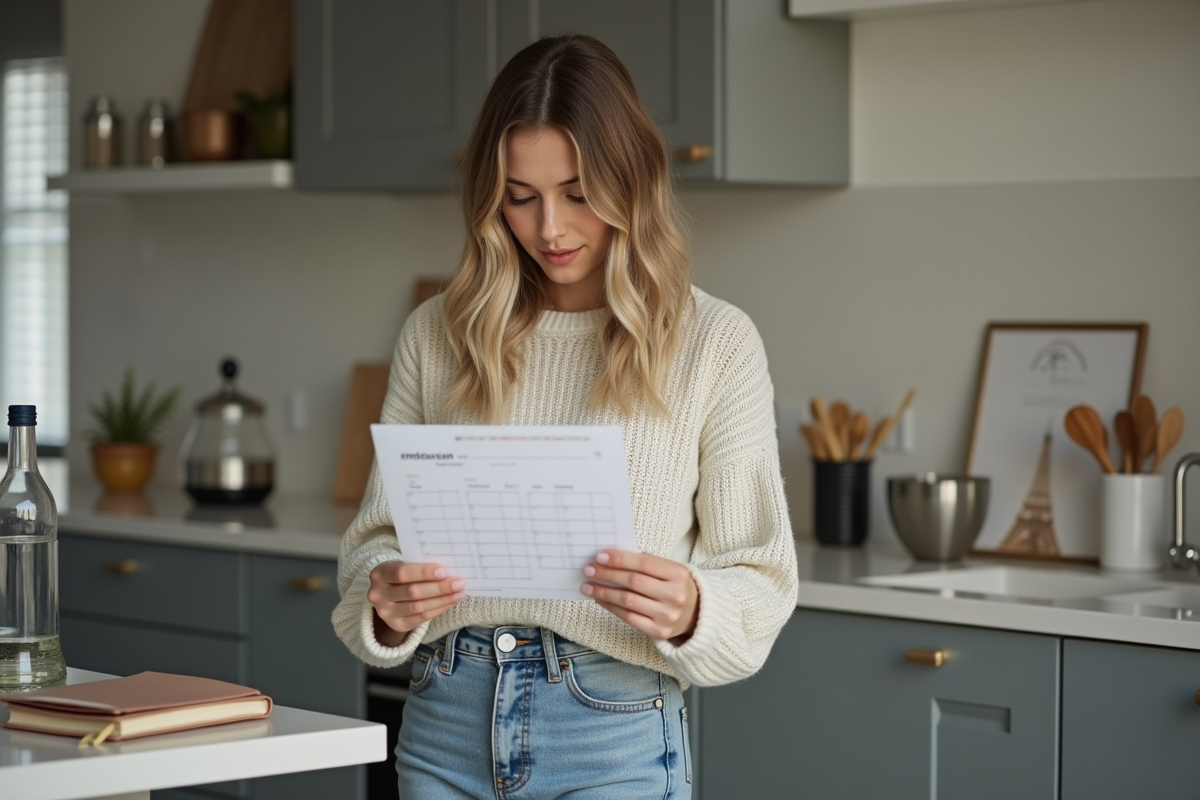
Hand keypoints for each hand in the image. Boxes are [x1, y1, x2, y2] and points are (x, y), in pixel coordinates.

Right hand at [367, 561, 465, 645]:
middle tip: (458, 584)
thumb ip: (419, 567)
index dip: (423, 572)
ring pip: (418, 607)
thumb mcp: (403, 566)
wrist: (387, 595)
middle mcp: (378, 595)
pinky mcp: (396, 625)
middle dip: (438, 588)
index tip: (444, 571)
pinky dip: (438, 610)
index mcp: (379, 574)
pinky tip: (449, 602)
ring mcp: (386, 612)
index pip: (401, 573)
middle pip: (412, 592)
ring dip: (442, 600)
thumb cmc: (402, 575)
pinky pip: (421, 618)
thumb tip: (448, 571)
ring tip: (459, 593)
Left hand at [581, 550, 698, 643]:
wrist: (697, 614)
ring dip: (604, 592)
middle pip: (633, 582)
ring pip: (628, 601)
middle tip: (589, 569)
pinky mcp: (659, 632)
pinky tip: (600, 600)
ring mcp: (667, 616)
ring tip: (588, 586)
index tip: (600, 556)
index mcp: (679, 574)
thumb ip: (646, 564)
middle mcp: (675, 595)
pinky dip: (611, 607)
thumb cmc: (676, 586)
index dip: (620, 559)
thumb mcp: (669, 570)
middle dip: (607, 574)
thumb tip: (610, 559)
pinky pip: (628, 618)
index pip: (644, 563)